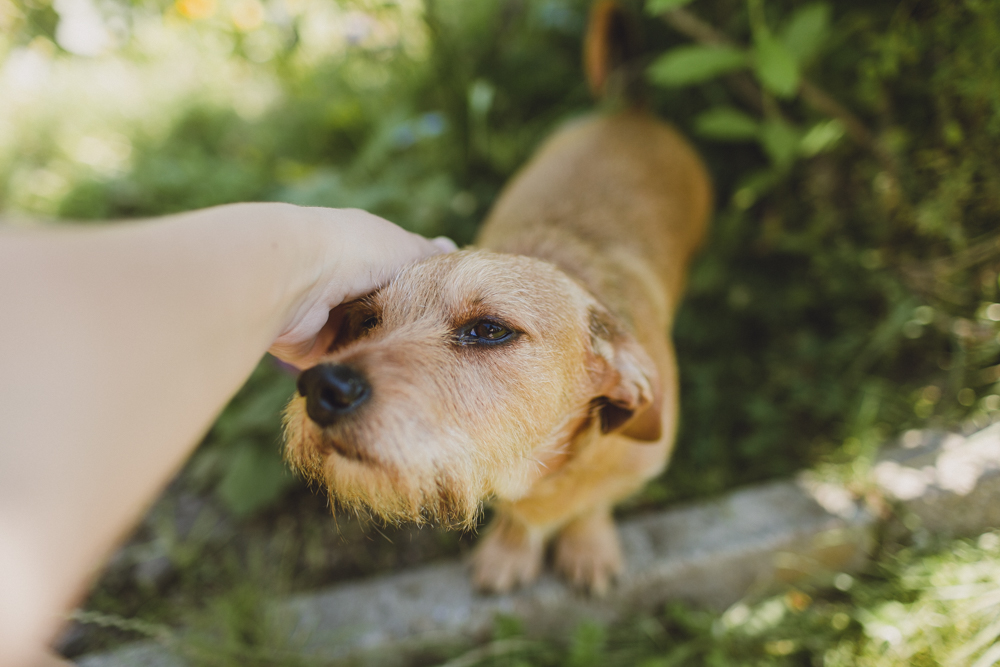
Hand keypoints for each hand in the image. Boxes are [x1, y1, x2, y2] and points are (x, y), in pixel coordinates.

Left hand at [268, 208, 455, 367]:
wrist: (297, 277)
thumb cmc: (356, 252)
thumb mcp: (405, 248)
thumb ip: (429, 257)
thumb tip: (450, 249)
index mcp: (365, 251)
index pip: (401, 274)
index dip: (426, 292)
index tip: (452, 311)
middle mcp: (345, 283)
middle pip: (387, 312)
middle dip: (409, 327)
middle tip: (441, 348)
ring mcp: (328, 317)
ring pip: (368, 341)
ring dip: (387, 353)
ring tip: (425, 371)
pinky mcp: (313, 350)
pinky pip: (345, 365)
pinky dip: (363, 371)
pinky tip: (391, 381)